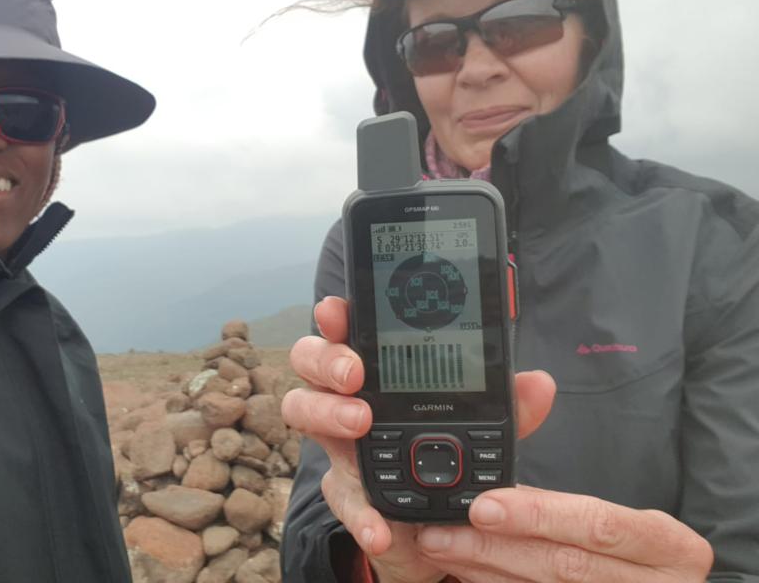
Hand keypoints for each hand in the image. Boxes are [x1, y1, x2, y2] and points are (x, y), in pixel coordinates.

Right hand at [281, 296, 556, 582]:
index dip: (335, 316)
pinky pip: (340, 496)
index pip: (349, 330)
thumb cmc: (447, 457)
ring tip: (360, 424)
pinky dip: (359, 512)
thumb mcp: (481, 427)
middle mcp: (347, 397)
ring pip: (302, 410)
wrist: (437, 530)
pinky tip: (380, 526)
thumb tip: (538, 381)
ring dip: (326, 413)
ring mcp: (340, 443)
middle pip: (309, 360)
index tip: (336, 309)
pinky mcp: (347, 492)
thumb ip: (507, 406)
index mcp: (377, 370)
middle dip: (326, 358)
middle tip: (355, 373)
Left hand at [413, 485, 712, 581]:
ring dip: (482, 567)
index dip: (538, 514)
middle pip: (564, 563)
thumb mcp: (600, 518)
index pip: (598, 523)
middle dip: (493, 545)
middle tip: (440, 530)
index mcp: (669, 545)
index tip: (483, 505)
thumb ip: (553, 493)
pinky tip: (461, 571)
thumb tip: (497, 463)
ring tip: (439, 545)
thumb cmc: (616, 553)